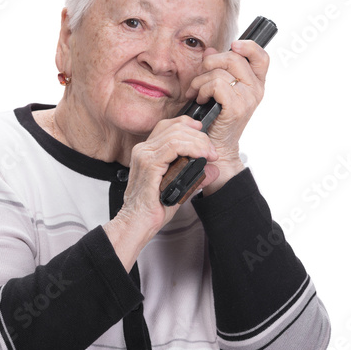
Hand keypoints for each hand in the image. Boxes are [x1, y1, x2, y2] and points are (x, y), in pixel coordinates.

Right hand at [103, 115, 218, 270]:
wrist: (137, 224)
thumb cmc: (153, 208)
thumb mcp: (179, 188)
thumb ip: (195, 176)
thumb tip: (213, 169)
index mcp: (147, 152)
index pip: (168, 126)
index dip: (188, 125)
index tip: (204, 136)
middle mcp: (143, 150)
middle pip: (175, 127)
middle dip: (199, 136)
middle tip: (212, 151)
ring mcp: (144, 155)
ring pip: (176, 134)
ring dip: (198, 142)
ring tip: (210, 154)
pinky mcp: (149, 164)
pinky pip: (174, 146)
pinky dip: (192, 148)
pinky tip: (202, 156)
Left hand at [184, 39, 269, 192]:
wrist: (216, 147)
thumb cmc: (215, 119)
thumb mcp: (217, 90)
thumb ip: (217, 68)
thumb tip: (210, 50)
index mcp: (255, 83)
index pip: (261, 56)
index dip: (248, 46)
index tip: (233, 45)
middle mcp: (255, 90)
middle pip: (234, 58)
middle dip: (211, 63)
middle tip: (200, 77)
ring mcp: (248, 99)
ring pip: (221, 72)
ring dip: (201, 80)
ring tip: (197, 93)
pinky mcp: (236, 107)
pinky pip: (216, 84)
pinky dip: (203, 89)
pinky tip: (201, 99)